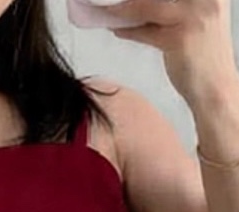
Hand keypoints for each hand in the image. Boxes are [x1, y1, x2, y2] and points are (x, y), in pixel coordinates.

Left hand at [103, 0, 236, 105]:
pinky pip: (147, 32)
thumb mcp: (191, 20)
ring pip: (149, 7)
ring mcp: (195, 16)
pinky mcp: (180, 38)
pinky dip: (130, 31)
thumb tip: (134, 1)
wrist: (216, 88)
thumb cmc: (203, 56)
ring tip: (109, 12)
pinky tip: (118, 30)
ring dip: (124, 10)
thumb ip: (170, 7)